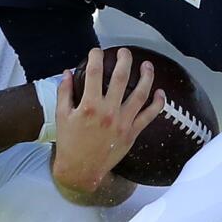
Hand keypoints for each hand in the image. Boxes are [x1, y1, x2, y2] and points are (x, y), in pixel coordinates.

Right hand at [50, 47, 164, 194]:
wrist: (81, 170)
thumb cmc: (69, 142)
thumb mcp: (61, 115)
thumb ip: (64, 92)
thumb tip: (67, 72)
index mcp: (89, 105)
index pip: (95, 73)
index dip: (97, 57)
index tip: (97, 51)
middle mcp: (108, 111)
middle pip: (121, 78)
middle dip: (124, 60)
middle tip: (125, 52)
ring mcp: (122, 122)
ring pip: (140, 94)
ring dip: (146, 77)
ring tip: (148, 65)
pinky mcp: (132, 133)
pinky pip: (149, 116)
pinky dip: (157, 103)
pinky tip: (160, 92)